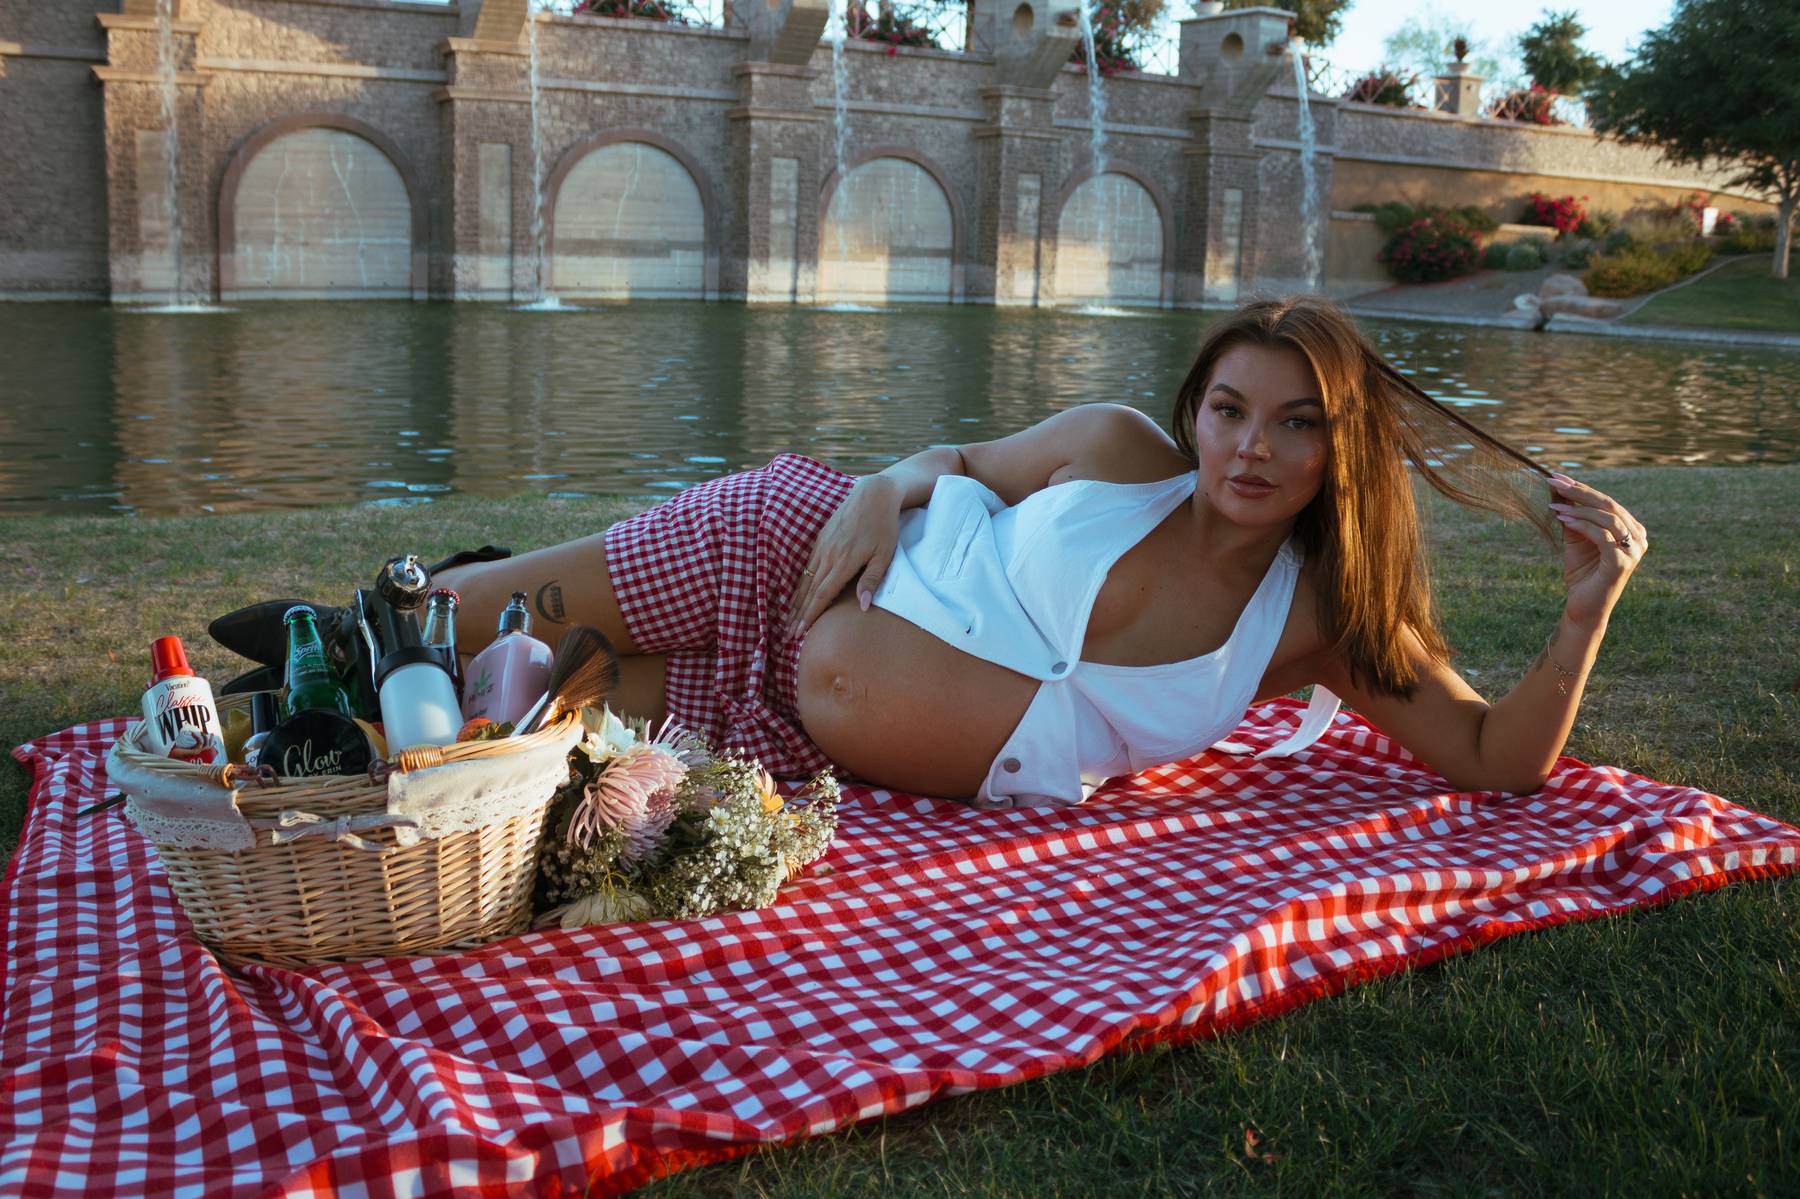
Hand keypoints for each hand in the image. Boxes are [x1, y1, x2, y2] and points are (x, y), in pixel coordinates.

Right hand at [787, 474, 901, 634]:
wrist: (873, 494)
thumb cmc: (884, 526)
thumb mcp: (884, 554)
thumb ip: (871, 580)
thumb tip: (862, 606)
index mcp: (843, 562)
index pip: (822, 595)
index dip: (810, 615)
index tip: (800, 632)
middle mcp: (828, 555)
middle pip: (810, 590)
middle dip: (799, 613)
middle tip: (789, 633)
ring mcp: (822, 546)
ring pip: (806, 578)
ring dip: (797, 600)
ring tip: (790, 617)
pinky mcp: (821, 538)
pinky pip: (808, 565)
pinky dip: (802, 582)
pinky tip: (799, 592)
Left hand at [1548, 472, 1646, 628]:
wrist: (1584, 608)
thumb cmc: (1582, 574)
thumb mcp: (1577, 540)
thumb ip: (1574, 517)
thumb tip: (1560, 491)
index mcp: (1632, 530)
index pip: (1607, 502)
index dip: (1582, 488)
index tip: (1556, 477)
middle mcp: (1639, 538)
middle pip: (1609, 506)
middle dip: (1580, 492)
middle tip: (1554, 482)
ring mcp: (1634, 551)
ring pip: (1608, 519)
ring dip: (1579, 509)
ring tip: (1555, 506)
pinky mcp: (1622, 563)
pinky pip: (1602, 537)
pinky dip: (1582, 525)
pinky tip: (1563, 519)